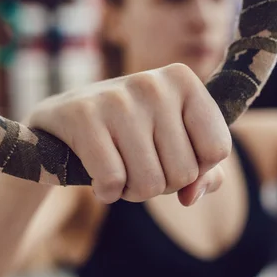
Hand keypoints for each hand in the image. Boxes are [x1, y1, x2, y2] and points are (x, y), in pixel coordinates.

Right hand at [27, 63, 230, 205]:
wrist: (59, 124)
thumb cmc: (128, 136)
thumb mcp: (172, 144)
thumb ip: (203, 171)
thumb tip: (193, 195)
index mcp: (183, 81)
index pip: (217, 149)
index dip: (197, 169)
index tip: (171, 157)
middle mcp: (153, 83)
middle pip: (184, 172)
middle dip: (161, 184)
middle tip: (137, 165)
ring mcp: (117, 98)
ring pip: (150, 183)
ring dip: (133, 191)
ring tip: (118, 169)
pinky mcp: (83, 117)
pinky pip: (113, 181)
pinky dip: (107, 192)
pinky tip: (96, 175)